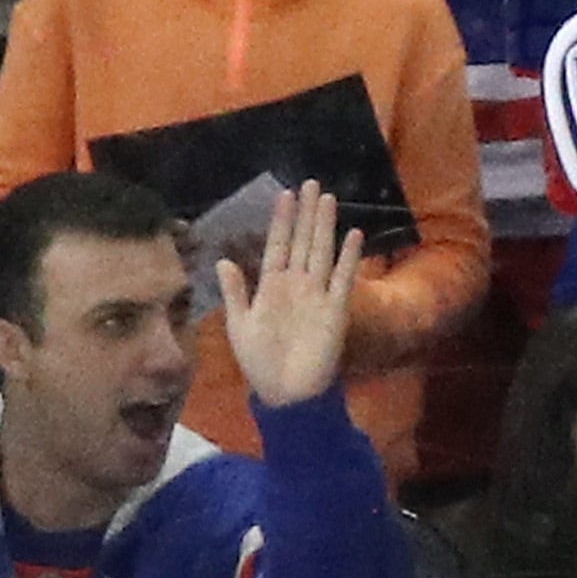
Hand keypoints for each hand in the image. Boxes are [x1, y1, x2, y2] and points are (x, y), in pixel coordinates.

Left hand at [219, 181, 362, 407]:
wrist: (287, 393)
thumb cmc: (260, 362)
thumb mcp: (239, 325)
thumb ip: (235, 293)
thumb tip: (224, 260)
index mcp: (271, 286)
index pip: (277, 245)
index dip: (281, 221)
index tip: (285, 195)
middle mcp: (296, 284)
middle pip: (302, 241)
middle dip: (306, 214)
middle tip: (311, 184)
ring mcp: (317, 295)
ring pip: (321, 252)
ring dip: (324, 226)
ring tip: (328, 199)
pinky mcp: (335, 310)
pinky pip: (342, 279)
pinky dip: (348, 257)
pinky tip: (352, 235)